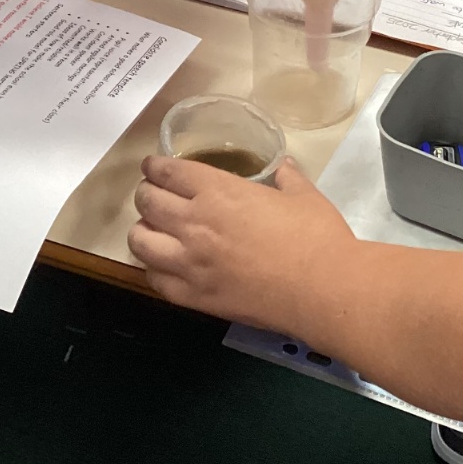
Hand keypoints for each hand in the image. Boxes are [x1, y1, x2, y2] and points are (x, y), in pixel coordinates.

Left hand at [128, 157, 355, 332]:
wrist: (322, 289)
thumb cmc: (316, 236)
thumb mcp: (304, 195)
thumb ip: (288, 178)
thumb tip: (284, 167)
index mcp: (219, 191)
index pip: (168, 172)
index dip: (154, 167)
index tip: (153, 167)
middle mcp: (195, 223)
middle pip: (147, 202)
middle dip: (146, 194)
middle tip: (153, 196)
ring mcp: (190, 263)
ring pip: (140, 241)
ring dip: (142, 230)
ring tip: (153, 231)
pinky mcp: (194, 297)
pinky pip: (155, 280)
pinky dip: (153, 269)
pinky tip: (163, 266)